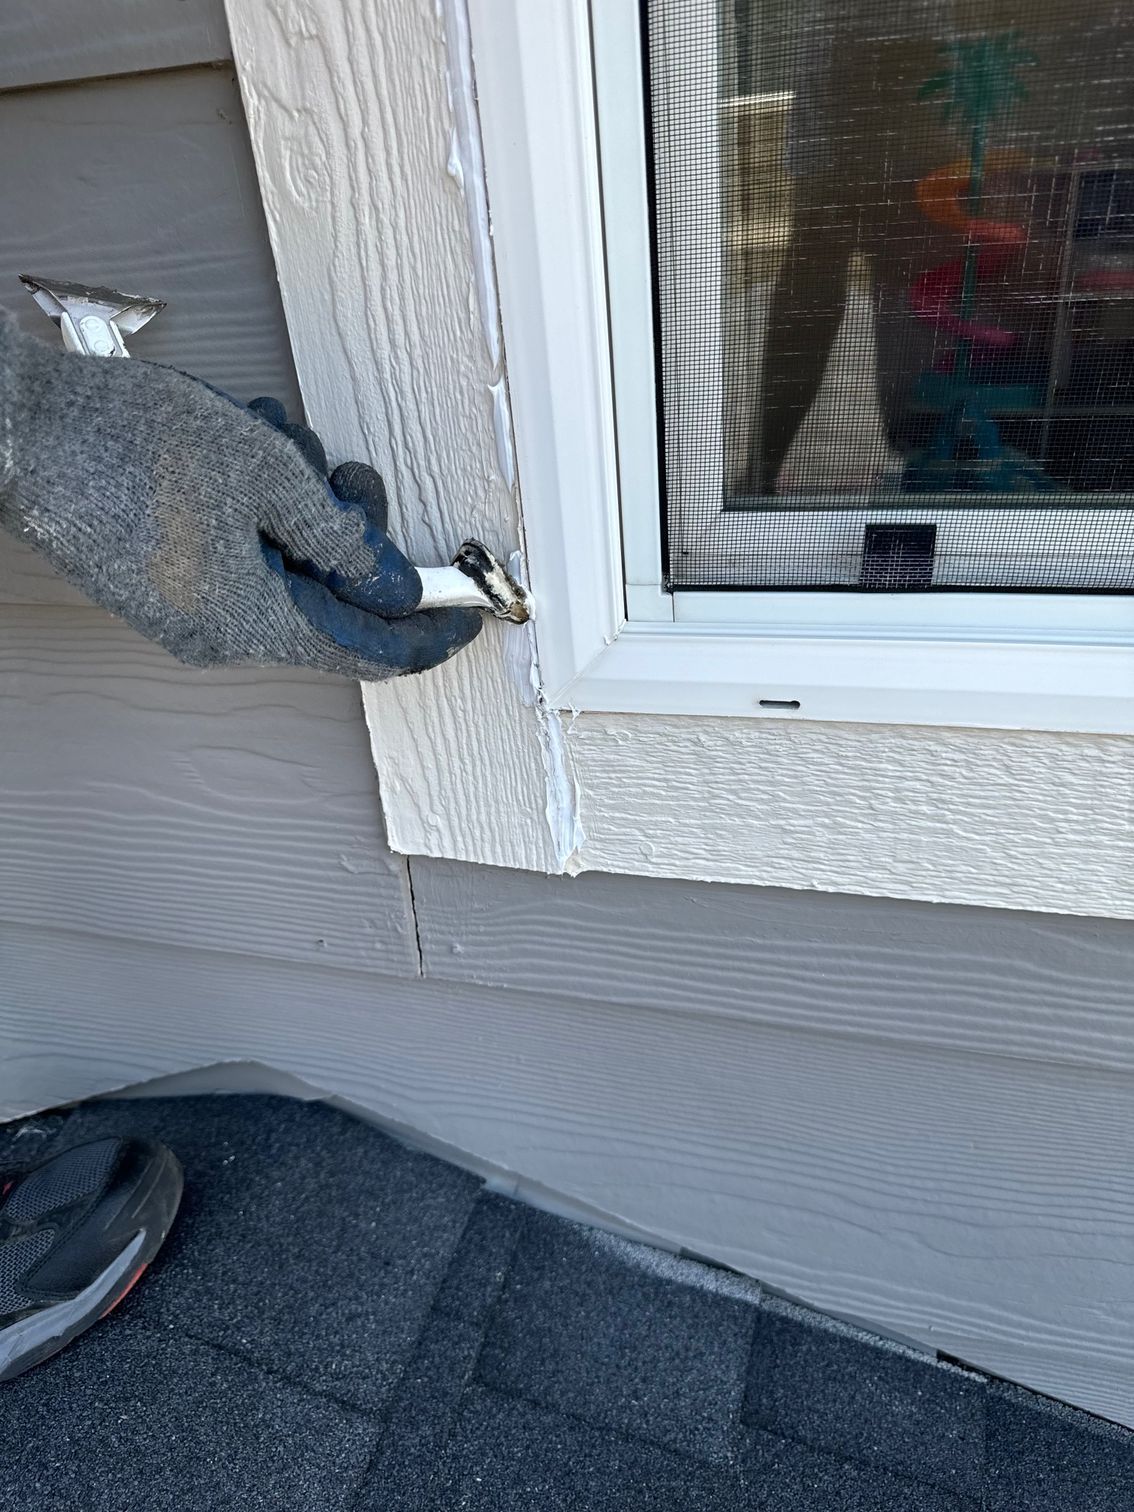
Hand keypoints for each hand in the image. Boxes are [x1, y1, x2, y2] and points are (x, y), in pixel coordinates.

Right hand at [0, 313, 480, 678]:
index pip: (367, 653)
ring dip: (300, 507)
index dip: (426, 634)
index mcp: (248, 621)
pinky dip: (258, 508)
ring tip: (270, 442)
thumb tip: (395, 585)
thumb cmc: (125, 440)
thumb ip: (344, 538)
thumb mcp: (267, 471)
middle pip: (327, 604)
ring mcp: (184, 610)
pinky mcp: (163, 581)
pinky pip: (241, 557)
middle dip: (353, 539)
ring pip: (286, 570)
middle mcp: (216, 632)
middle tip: (349, 480)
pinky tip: (237, 451)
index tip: (468, 614)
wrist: (16, 429)